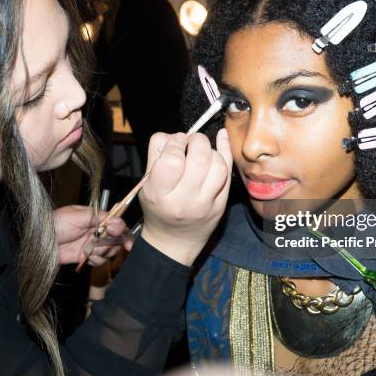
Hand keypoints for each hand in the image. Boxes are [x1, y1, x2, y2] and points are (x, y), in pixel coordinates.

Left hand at [54, 205, 127, 265]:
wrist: (40, 242)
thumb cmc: (55, 223)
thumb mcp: (78, 215)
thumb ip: (99, 216)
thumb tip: (117, 220)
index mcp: (97, 218)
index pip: (117, 223)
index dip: (120, 228)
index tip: (114, 231)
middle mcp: (97, 231)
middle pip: (118, 239)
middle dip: (111, 242)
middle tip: (97, 243)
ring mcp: (93, 245)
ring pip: (110, 251)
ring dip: (101, 251)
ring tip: (87, 249)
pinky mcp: (87, 257)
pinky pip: (100, 261)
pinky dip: (95, 260)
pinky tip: (85, 257)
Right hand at [139, 130, 232, 265]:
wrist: (174, 241)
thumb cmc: (158, 206)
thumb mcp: (146, 182)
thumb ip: (156, 153)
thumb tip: (177, 134)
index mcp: (159, 193)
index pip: (172, 160)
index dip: (175, 143)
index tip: (175, 142)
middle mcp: (184, 200)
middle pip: (199, 159)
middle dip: (196, 140)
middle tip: (190, 141)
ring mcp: (205, 204)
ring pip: (218, 165)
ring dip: (211, 150)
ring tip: (201, 151)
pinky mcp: (221, 204)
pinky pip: (228, 173)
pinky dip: (226, 151)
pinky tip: (221, 137)